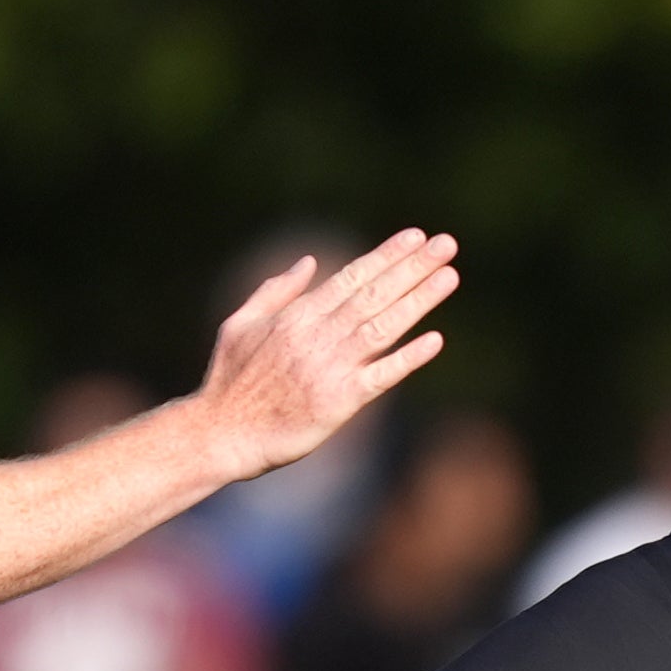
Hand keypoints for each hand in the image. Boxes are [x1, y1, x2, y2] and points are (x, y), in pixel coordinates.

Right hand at [177, 232, 461, 484]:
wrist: (222, 434)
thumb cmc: (228, 380)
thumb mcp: (240, 322)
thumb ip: (276, 290)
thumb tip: (310, 261)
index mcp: (296, 316)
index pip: (351, 277)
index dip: (386, 256)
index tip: (415, 237)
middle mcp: (317, 336)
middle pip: (375, 294)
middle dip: (413, 267)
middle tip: (446, 244)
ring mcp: (331, 369)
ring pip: (384, 327)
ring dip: (419, 300)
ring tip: (449, 276)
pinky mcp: (340, 403)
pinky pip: (382, 377)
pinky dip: (408, 358)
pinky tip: (435, 340)